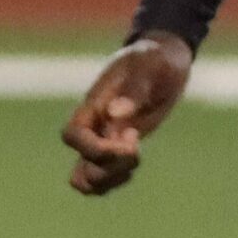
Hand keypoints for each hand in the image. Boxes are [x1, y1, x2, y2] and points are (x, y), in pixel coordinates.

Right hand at [61, 32, 193, 195]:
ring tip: (136, 154)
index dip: (94, 148)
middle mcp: (94, 126)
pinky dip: (117, 177)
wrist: (164, 61)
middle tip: (136, 147)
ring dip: (111, 179)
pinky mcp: (118, 147)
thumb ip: (133, 89)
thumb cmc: (154, 58)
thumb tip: (115, 114)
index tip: (129, 137)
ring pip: (88, 178)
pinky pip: (104, 177)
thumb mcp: (149, 65)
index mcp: (94, 105)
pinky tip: (136, 157)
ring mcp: (104, 139)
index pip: (73, 136)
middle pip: (80, 166)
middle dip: (109, 168)